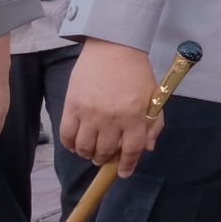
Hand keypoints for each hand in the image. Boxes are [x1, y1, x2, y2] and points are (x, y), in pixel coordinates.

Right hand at [60, 39, 165, 177]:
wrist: (113, 48)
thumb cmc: (135, 73)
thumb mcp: (152, 97)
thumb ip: (154, 123)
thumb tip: (148, 148)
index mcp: (135, 115)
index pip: (132, 149)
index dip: (128, 164)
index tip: (124, 173)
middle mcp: (112, 118)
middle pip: (105, 151)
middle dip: (105, 159)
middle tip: (105, 157)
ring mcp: (90, 113)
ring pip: (84, 148)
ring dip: (88, 154)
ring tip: (91, 152)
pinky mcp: (72, 107)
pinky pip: (66, 136)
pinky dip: (70, 145)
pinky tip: (76, 144)